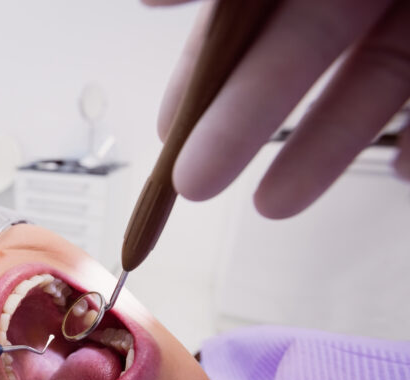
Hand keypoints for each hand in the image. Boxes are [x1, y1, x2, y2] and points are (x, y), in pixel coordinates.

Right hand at [145, 0, 409, 217]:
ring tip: (275, 204)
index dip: (199, 75)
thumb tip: (150, 1)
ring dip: (321, 151)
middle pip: (293, 63)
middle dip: (240, 127)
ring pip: (365, 89)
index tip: (166, 131)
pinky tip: (400, 172)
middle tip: (194, 182)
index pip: (236, 23)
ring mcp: (406, 14)